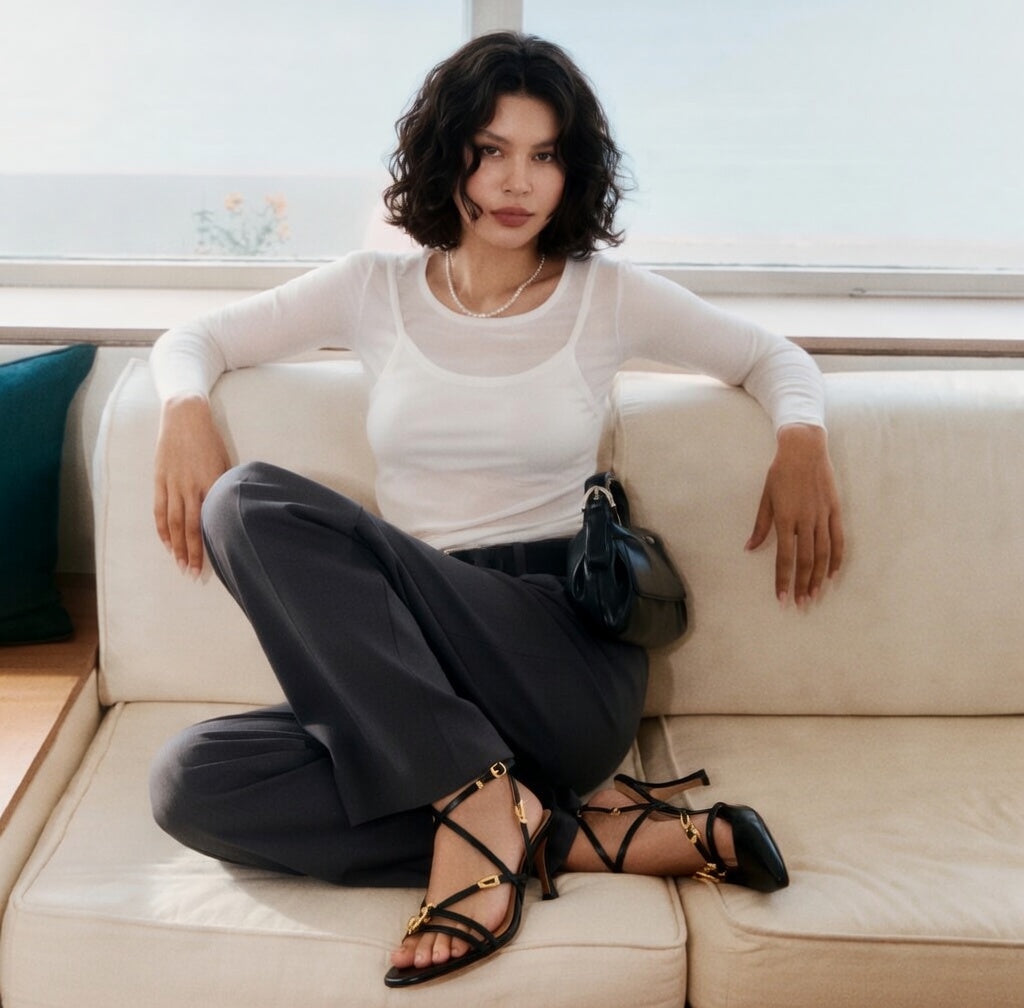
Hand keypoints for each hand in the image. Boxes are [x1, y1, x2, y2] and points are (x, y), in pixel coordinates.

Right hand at [153, 394, 230, 576]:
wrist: (185, 415)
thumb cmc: (211, 439)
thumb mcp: (225, 463)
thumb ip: (223, 488)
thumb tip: (226, 513)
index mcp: (210, 483)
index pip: (207, 523)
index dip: (206, 546)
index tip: (209, 565)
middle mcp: (189, 487)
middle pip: (188, 527)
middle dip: (190, 553)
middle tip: (191, 573)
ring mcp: (172, 483)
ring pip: (172, 522)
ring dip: (175, 546)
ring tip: (179, 564)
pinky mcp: (160, 479)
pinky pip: (159, 509)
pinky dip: (162, 528)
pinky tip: (166, 543)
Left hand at [745, 424, 843, 606]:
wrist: (804, 448)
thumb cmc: (780, 472)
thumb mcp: (766, 497)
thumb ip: (760, 525)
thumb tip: (750, 548)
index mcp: (786, 518)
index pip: (785, 557)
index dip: (783, 580)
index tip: (781, 598)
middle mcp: (806, 520)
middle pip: (805, 561)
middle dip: (802, 585)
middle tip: (800, 605)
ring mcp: (823, 515)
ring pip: (823, 554)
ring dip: (819, 577)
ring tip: (815, 596)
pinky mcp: (835, 509)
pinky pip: (838, 539)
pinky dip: (837, 558)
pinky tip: (833, 574)